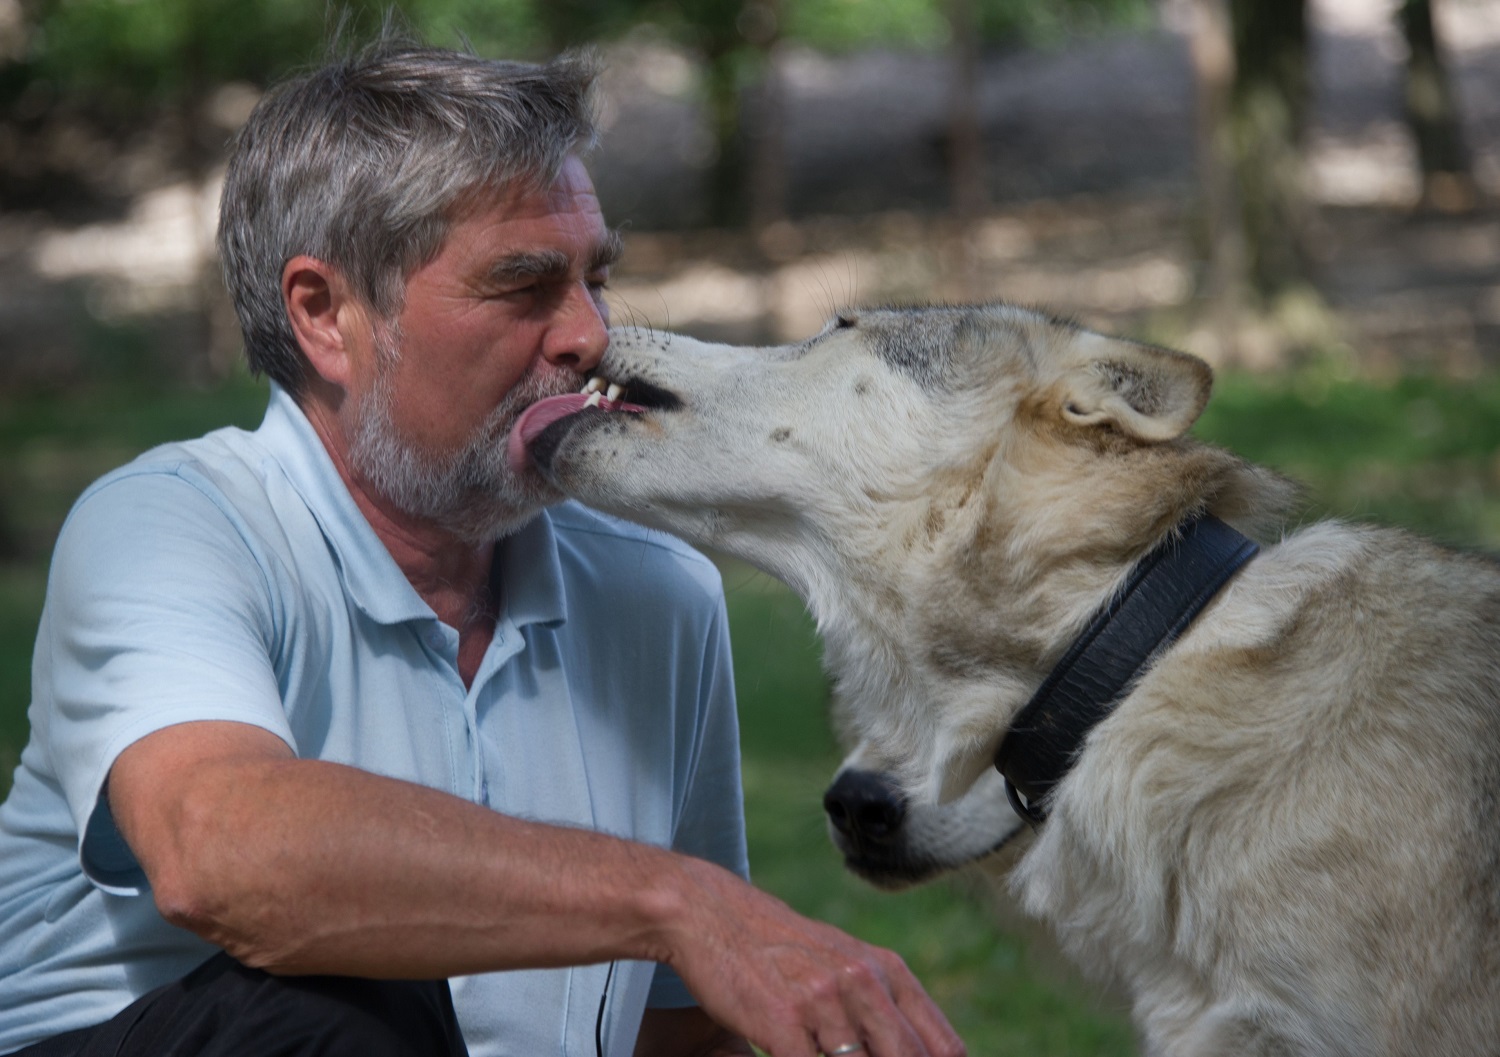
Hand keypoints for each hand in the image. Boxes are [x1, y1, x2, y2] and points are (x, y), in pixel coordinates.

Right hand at [660, 857, 964, 1056]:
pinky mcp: (784, 1020)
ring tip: (821, 1052)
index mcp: (887, 972)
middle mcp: (863, 983)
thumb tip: (930, 1054)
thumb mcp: (847, 964)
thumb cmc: (783, 952)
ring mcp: (824, 1001)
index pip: (944, 1048)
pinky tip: (795, 1056)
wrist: (713, 916)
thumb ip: (886, 1008)